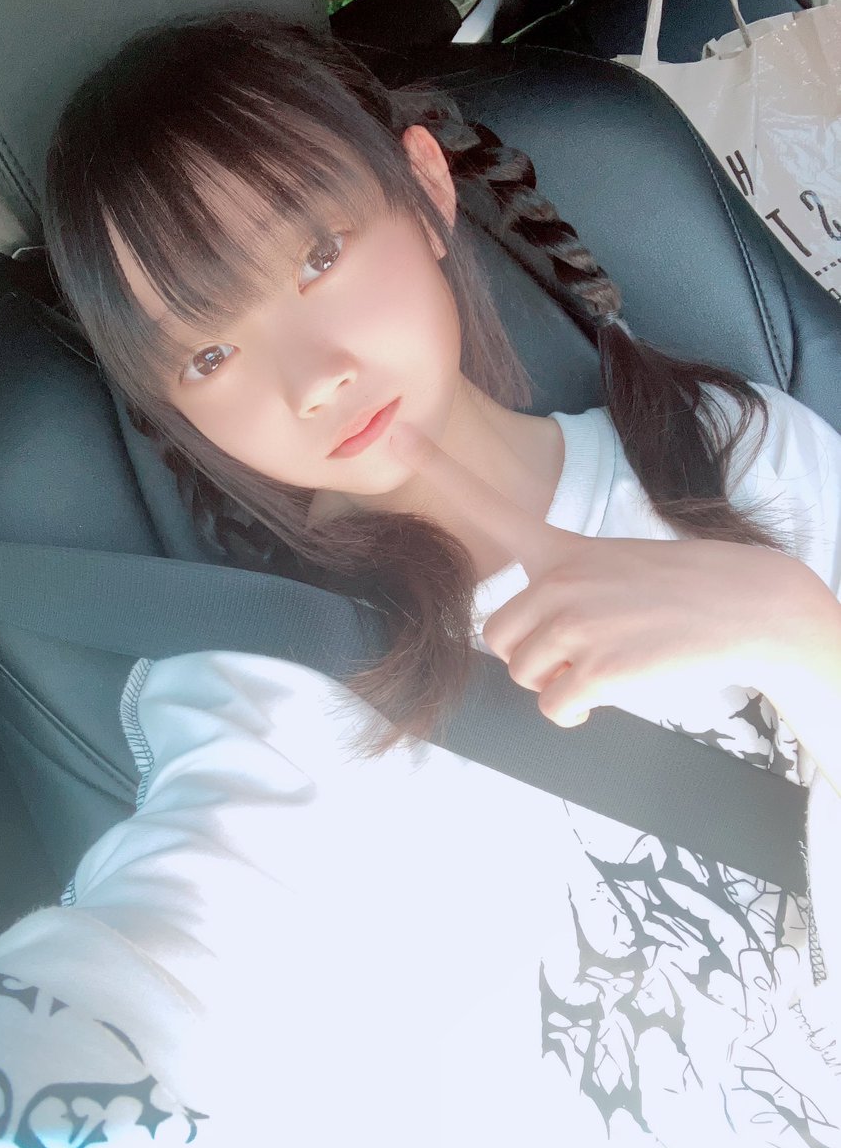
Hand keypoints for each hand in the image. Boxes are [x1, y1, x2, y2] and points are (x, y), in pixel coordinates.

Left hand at [389, 422, 806, 727]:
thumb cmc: (681, 587)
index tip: (398, 436)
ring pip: (522, 673)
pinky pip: (552, 707)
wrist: (749, 603)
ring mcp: (576, 623)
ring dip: (556, 681)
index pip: (489, 506)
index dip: (440, 471)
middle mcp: (558, 580)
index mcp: (560, 548)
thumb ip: (563, 585)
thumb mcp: (613, 562)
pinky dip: (574, 711)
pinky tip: (607, 692)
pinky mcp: (597, 668)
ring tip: (605, 660)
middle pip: (497, 638)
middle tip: (582, 647)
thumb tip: (530, 637)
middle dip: (530, 654)